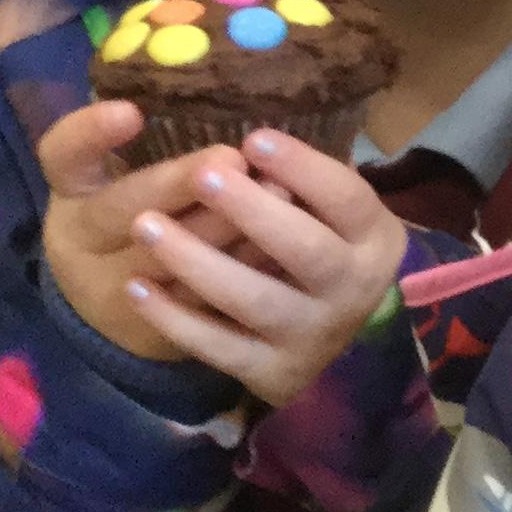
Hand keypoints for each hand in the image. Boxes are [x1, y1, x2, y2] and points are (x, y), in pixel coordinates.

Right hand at [37, 102, 268, 366]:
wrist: (114, 309)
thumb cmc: (124, 215)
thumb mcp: (104, 174)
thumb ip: (118, 137)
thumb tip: (166, 93)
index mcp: (71, 199)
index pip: (64, 159)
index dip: (91, 135)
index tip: (131, 111)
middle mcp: (86, 250)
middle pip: (124, 214)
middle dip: (179, 185)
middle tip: (233, 156)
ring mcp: (124, 296)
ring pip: (173, 265)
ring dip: (230, 229)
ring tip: (281, 191)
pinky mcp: (167, 335)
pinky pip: (211, 307)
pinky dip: (253, 271)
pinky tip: (292, 245)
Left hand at [53, 117, 406, 406]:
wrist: (314, 331)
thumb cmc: (309, 242)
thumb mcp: (323, 209)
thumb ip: (298, 181)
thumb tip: (248, 146)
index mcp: (375, 240)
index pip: (349, 200)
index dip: (305, 169)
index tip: (253, 139)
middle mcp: (356, 291)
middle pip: (309, 252)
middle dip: (254, 212)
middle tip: (203, 175)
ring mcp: (316, 335)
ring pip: (257, 301)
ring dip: (199, 263)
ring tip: (145, 225)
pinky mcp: (276, 372)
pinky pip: (219, 347)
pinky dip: (175, 319)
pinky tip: (136, 286)